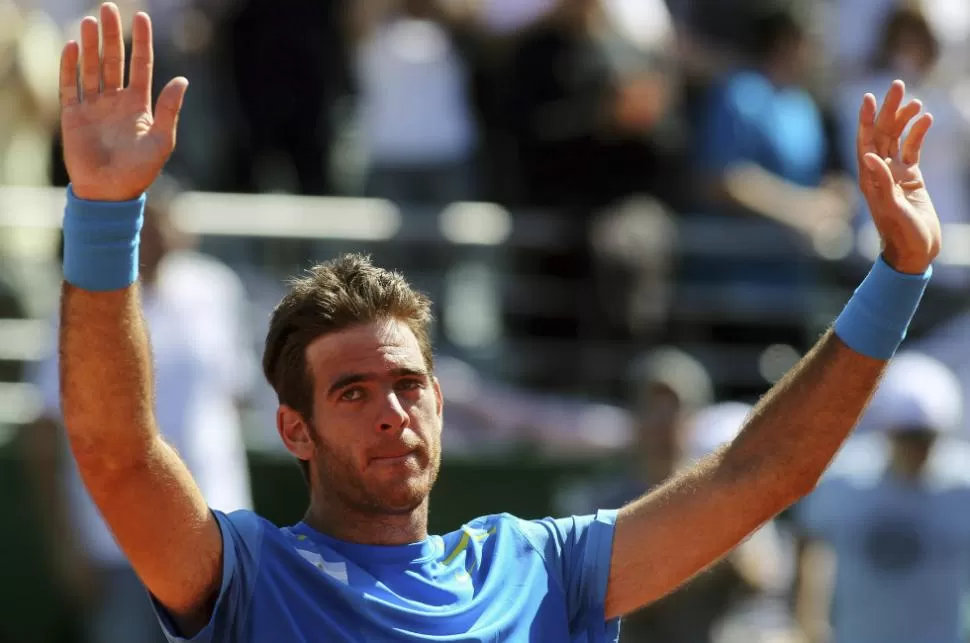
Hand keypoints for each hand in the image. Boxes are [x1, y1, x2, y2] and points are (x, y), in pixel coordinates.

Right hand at [59, 3, 186, 201]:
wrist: (111, 194)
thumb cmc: (141, 171)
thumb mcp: (162, 140)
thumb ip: (170, 109)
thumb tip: (182, 80)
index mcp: (140, 105)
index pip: (141, 65)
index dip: (141, 41)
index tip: (142, 16)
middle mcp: (116, 101)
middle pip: (114, 60)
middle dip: (112, 34)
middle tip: (108, 7)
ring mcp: (94, 107)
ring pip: (92, 68)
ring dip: (91, 45)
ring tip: (90, 21)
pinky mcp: (73, 116)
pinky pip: (70, 86)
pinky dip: (70, 68)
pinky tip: (72, 48)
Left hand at [857, 80, 939, 273]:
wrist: (915, 252)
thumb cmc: (902, 235)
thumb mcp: (892, 210)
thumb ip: (882, 184)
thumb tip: (871, 158)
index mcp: (870, 180)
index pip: (865, 143)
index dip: (866, 121)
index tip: (868, 98)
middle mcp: (879, 174)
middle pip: (881, 135)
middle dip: (887, 110)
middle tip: (897, 85)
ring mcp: (895, 174)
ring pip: (897, 139)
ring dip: (903, 119)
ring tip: (914, 101)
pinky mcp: (910, 177)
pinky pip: (912, 149)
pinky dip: (918, 134)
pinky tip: (926, 119)